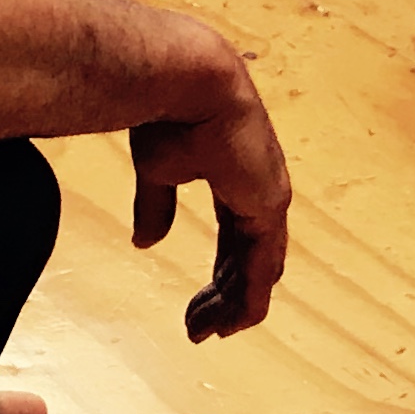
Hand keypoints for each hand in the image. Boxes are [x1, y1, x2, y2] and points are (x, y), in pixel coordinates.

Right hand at [128, 58, 290, 341]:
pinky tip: (232, 325)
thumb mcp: (158, 170)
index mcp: (237, 176)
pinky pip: (261, 270)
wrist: (183, 80)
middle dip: (224, 296)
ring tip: (208, 333)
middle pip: (247, 260)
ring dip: (233, 306)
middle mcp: (260, 190)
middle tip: (201, 328)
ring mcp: (268, 200)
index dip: (220, 272)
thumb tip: (146, 242)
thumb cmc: (169, 111)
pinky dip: (249, 302)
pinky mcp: (267, 207)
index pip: (235, 237)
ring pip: (257, 272)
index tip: (199, 304)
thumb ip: (156, 206)